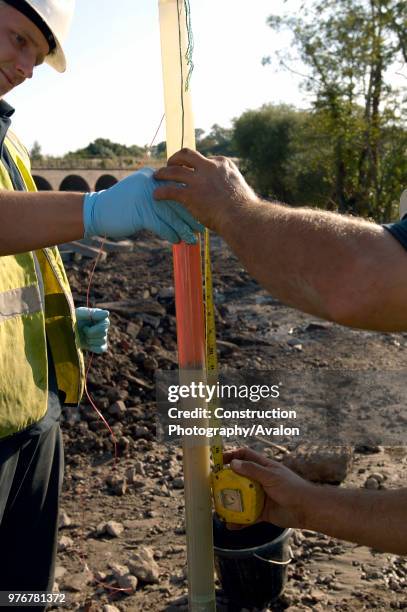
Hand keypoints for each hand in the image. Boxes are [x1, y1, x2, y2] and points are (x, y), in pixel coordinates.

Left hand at [75, 307, 109, 353]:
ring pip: (102, 341)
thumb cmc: (74, 319)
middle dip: (90, 332)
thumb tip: (107, 313)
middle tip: (83, 329)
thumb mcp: (80, 313)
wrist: (68, 330)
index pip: (106, 323)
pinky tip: (87, 343)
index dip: (96, 324)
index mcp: (102, 317)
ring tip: (84, 336)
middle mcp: (104, 326)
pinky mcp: (100, 346)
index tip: (88, 321)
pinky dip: (93, 347)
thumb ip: (93, 313)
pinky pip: (100, 349)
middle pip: (103, 332)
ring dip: (90, 339)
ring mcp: (103, 337)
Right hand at [83, 167, 202, 242]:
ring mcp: (146, 198)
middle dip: (191, 216)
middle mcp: (151, 184)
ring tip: (192, 239)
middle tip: (202, 227)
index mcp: (153, 177)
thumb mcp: (140, 191)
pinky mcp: (141, 213)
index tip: (202, 212)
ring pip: (172, 215)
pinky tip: (177, 241)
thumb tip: (178, 201)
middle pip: (178, 201)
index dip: (191, 202)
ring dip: (184, 229)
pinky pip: (161, 226)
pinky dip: (170, 234)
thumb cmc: (121, 204)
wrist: (97, 210)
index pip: (177, 187)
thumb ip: (158, 192)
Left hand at [154, 149, 259, 232]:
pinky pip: (170, 190)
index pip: (205, 159)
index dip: (197, 165)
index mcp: (222, 164)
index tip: (192, 170)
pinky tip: (156, 196)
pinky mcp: (190, 194)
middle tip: (170, 164)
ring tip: (156, 176)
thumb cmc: (245, 208)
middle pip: (186, 155)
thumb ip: (230, 185)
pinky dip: (161, 192)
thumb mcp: (240, 187)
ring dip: (162, 172)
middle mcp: (209, 167)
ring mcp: (198, 180)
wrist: (242, 217)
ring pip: (173, 171)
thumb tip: (229, 193)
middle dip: (176, 158)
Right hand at [224, 447, 314, 528]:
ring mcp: (261, 496)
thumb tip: (233, 464)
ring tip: (218, 507)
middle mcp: (260, 480)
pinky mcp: (262, 512)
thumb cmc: (292, 488)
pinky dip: (239, 521)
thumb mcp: (271, 476)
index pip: (245, 456)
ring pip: (242, 497)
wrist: (307, 510)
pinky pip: (248, 516)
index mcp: (264, 467)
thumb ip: (252, 470)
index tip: (219, 461)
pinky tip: (230, 525)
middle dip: (226, 481)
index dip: (232, 455)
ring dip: (231, 502)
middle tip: (214, 485)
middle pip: (239, 477)